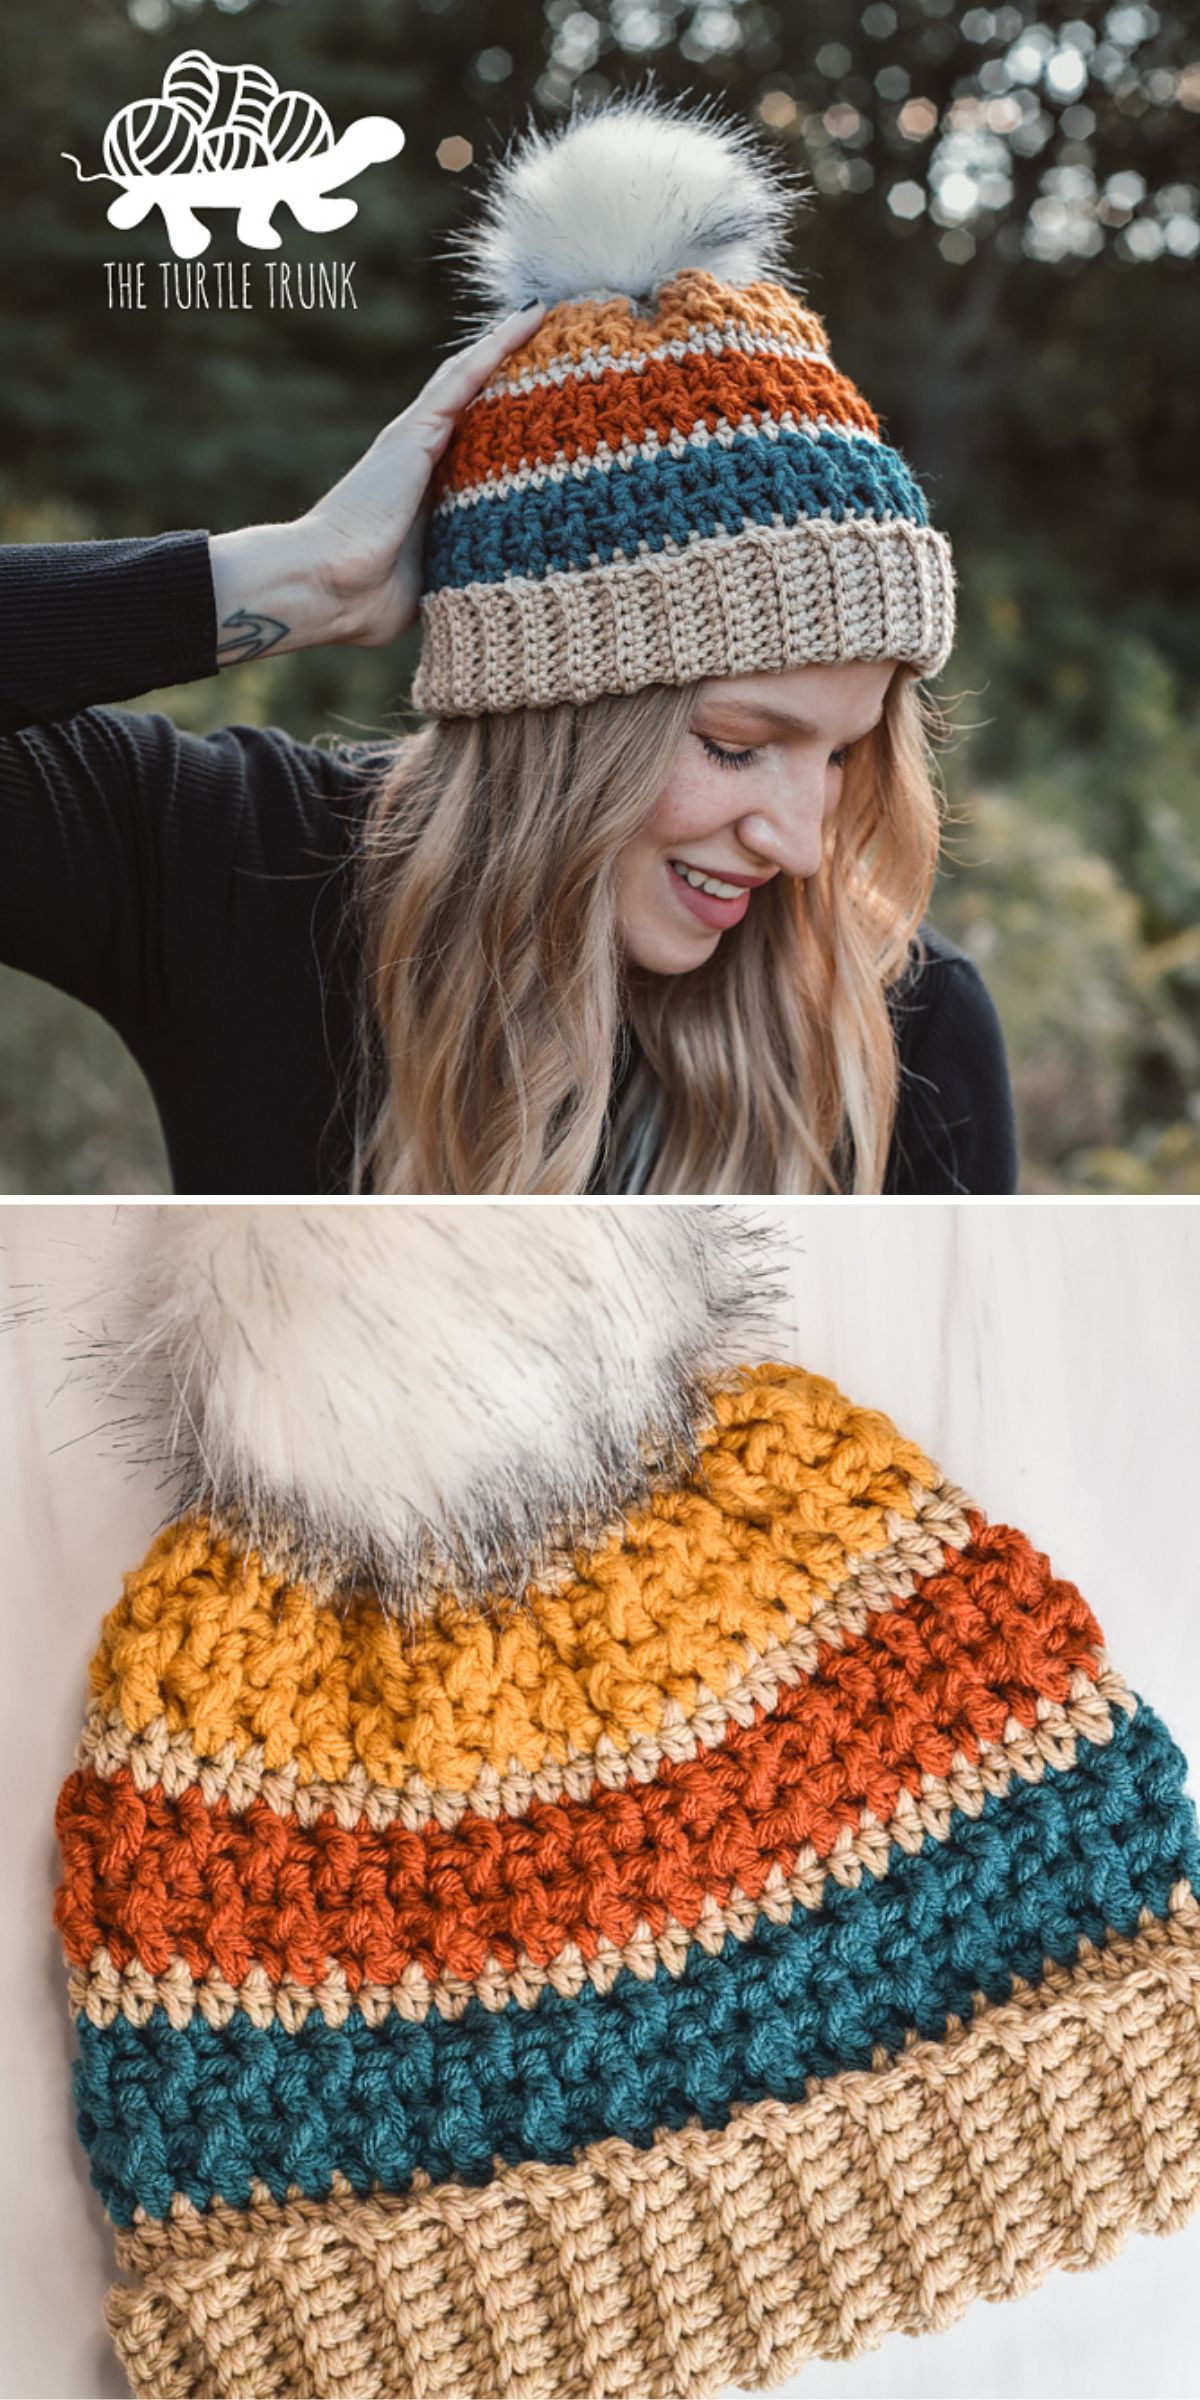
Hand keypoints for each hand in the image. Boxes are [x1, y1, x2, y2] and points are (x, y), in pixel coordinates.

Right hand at [209, 300, 546, 663]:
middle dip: (515, 373)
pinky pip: (464, 378)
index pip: (479, 444)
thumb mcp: (437, 580)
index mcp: (431, 494)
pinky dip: (496, 346)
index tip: (552, 405)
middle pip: (478, 403)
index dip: (510, 419)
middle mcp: (425, 459)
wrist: (328, 586)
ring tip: (550, 314)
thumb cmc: (369, 599)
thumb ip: (463, 570)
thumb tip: (499, 591)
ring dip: (510, 345)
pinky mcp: (415, 432)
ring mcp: (418, 440)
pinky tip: (529, 319)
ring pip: (472, 379)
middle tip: (563, 344)